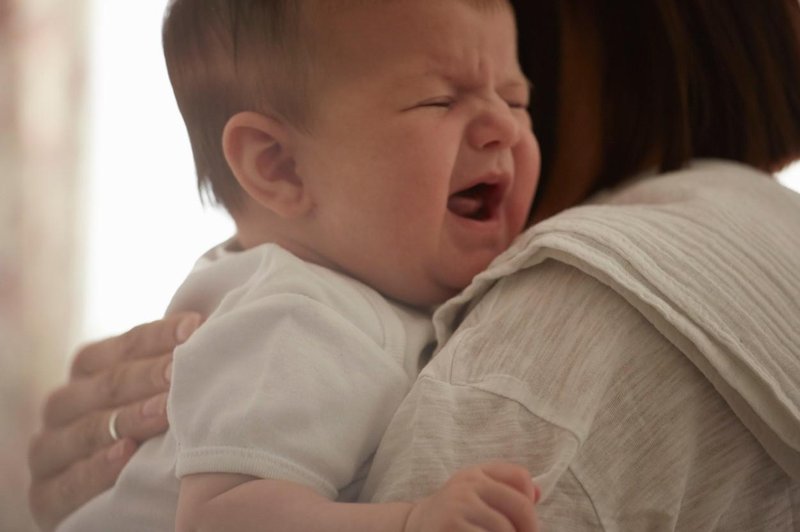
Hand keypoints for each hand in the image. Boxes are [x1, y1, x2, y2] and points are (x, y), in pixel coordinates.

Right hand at [27, 312, 201, 530]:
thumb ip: (170, 370)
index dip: (159, 336)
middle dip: (149, 375)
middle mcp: (63, 405)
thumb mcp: (152, 396)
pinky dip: (98, 468)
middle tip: (182, 369)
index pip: (123, 346)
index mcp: (88, 371)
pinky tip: (127, 455)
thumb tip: (209, 331)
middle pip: (107, 385)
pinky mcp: (46, 496)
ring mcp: (50, 451)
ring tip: (165, 411)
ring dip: (130, 419)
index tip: (196, 327)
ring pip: (88, 430)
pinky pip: (69, 481)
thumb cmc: (146, 433)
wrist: (109, 498)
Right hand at [405, 462, 539, 531]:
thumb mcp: (475, 494)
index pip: (520, 477)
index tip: (525, 521)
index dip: (530, 500)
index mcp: (477, 473)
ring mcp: (459, 506)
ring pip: (506, 529)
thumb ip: (505, 489)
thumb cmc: (454, 514)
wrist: (414, 527)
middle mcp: (468, 484)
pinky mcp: (451, 527)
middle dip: (529, 528)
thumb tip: (537, 494)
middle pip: (520, 506)